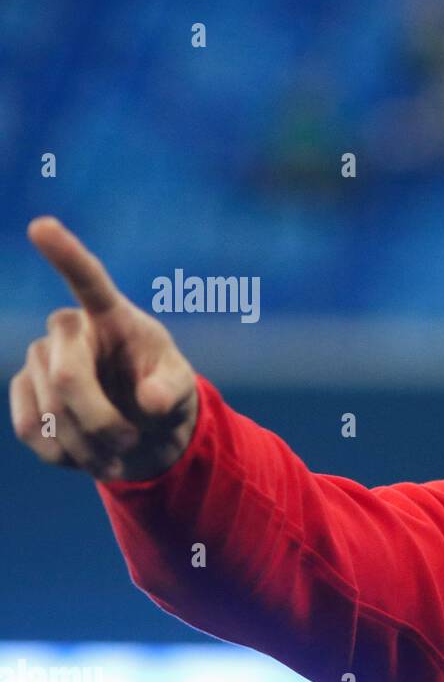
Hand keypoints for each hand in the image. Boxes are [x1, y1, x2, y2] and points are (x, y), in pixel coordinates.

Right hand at [9, 217, 197, 481]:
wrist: (141, 430)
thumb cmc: (163, 395)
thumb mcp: (180, 391)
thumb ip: (171, 392)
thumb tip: (150, 403)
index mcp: (112, 315)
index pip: (88, 280)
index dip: (65, 254)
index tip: (42, 226)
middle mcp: (67, 329)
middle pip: (68, 378)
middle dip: (102, 422)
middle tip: (132, 443)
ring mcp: (39, 358)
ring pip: (52, 413)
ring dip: (89, 446)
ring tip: (118, 455)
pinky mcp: (23, 391)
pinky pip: (31, 430)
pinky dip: (63, 454)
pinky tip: (87, 454)